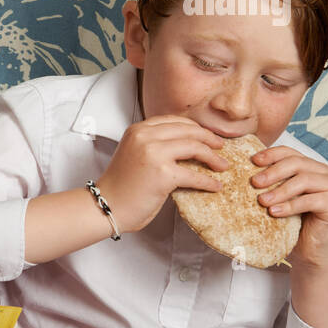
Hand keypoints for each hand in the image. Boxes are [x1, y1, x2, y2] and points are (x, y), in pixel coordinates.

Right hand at [96, 116, 228, 233]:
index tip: (207, 136)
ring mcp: (154, 154)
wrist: (106, 206)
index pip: (174, 121)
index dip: (195, 128)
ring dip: (213, 158)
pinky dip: (208, 182)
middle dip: (209, 139)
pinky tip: (215, 186)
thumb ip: (153, 144)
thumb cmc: (120, 185)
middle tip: (221, 148)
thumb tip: (186, 146)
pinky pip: (194, 175)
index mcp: (138, 130)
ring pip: (195, 148)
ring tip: (222, 166)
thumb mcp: (133, 153)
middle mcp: (145, 137)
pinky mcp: (163, 174)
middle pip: (188, 130)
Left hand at [250, 145, 327, 267]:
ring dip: (280, 190)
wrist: (309, 252)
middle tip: (254, 182)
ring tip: (262, 201)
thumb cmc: (290, 223)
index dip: (271, 154)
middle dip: (272, 171)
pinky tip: (274, 213)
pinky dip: (290, 206)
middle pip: (296, 163)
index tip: (252, 161)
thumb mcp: (277, 199)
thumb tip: (241, 171)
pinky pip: (311, 200)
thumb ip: (269, 184)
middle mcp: (324, 173)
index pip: (290, 152)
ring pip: (304, 180)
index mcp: (309, 167)